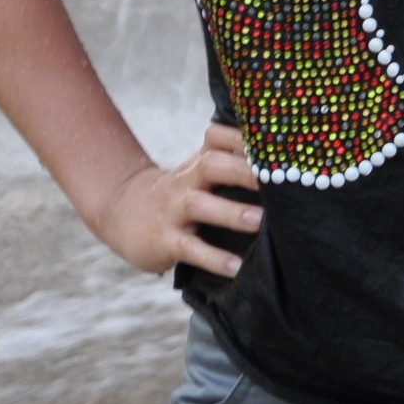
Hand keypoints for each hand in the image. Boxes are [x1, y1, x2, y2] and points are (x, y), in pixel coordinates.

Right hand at [93, 122, 262, 277]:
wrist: (121, 212)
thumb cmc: (178, 193)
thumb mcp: (196, 172)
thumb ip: (230, 165)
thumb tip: (282, 166)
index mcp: (198, 162)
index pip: (217, 137)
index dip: (242, 136)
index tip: (273, 141)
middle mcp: (185, 180)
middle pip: (211, 164)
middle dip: (242, 170)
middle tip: (275, 178)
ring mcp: (172, 210)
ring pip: (200, 205)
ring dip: (231, 213)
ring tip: (259, 221)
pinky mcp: (164, 240)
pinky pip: (190, 248)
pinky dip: (213, 259)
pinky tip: (236, 268)